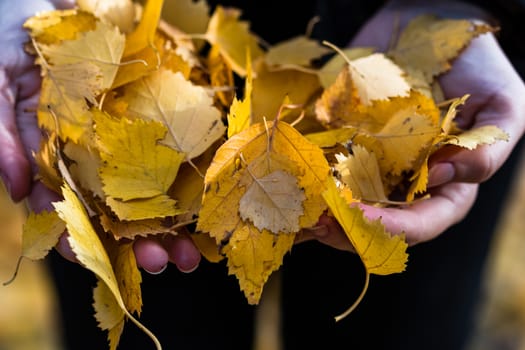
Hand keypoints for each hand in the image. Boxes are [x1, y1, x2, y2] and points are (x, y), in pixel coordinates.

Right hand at [0, 0, 200, 272]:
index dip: (78, 238)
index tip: (95, 263)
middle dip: (136, 241)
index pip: (65, 207)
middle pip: (115, 209)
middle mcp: (90, 154)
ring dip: (168, 226)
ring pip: (146, 191)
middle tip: (163, 263)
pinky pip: (170, 155)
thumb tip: (18, 188)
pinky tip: (203, 211)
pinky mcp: (149, 118)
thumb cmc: (12, 34)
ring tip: (192, 255)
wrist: (46, 2)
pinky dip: (186, 185)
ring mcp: (121, 139)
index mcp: (54, 153)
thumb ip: (3, 133)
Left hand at [299, 0, 524, 249]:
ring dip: (322, 215)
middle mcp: (405, 181)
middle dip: (349, 231)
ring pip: (345, 205)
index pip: (424, 221)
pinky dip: (306, 185)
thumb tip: (446, 176)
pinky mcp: (345, 142)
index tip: (366, 218)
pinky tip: (289, 189)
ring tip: (302, 216)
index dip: (396, 229)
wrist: (429, 24)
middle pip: (378, 225)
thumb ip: (489, 146)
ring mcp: (372, 164)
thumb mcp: (503, 104)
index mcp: (446, 183)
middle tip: (322, 225)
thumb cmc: (476, 65)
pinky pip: (324, 170)